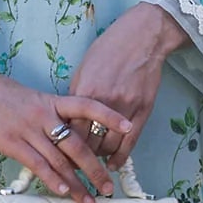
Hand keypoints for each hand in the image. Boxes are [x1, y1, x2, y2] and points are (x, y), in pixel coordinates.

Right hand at [0, 37, 131, 202]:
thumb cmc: (2, 94)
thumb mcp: (33, 100)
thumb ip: (51, 117)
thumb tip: (67, 141)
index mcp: (53, 101)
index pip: (88, 106)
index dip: (109, 116)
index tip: (129, 127)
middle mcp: (45, 115)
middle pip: (78, 144)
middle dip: (96, 169)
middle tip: (109, 188)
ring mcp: (29, 129)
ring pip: (60, 160)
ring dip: (77, 184)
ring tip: (90, 201)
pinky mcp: (12, 142)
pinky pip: (37, 164)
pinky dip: (52, 179)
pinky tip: (62, 191)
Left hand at [67, 3, 188, 170]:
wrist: (142, 37)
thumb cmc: (109, 49)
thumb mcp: (84, 69)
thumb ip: (76, 95)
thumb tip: (68, 119)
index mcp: (85, 91)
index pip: (70, 130)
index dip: (63, 146)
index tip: (58, 154)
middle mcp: (104, 103)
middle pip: (87, 142)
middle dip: (79, 157)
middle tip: (73, 165)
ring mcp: (125, 108)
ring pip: (108, 146)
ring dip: (99, 158)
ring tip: (93, 163)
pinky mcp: (143, 111)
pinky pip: (130, 143)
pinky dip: (120, 157)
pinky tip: (113, 165)